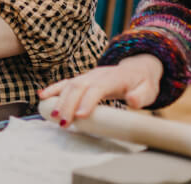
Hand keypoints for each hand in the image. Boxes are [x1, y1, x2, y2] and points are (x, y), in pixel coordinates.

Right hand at [38, 54, 163, 126]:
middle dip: (68, 104)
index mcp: (112, 78)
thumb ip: (141, 96)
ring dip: (58, 100)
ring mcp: (87, 76)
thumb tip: (132, 101)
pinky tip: (42, 96)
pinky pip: (65, 83)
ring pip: (69, 85)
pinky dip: (52, 89)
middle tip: (62, 122)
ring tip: (52, 115)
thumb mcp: (149, 89)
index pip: (97, 89)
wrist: (136, 68)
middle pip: (78, 87)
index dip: (87, 101)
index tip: (79, 116)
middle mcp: (96, 75)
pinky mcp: (81, 80)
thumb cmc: (142, 83)